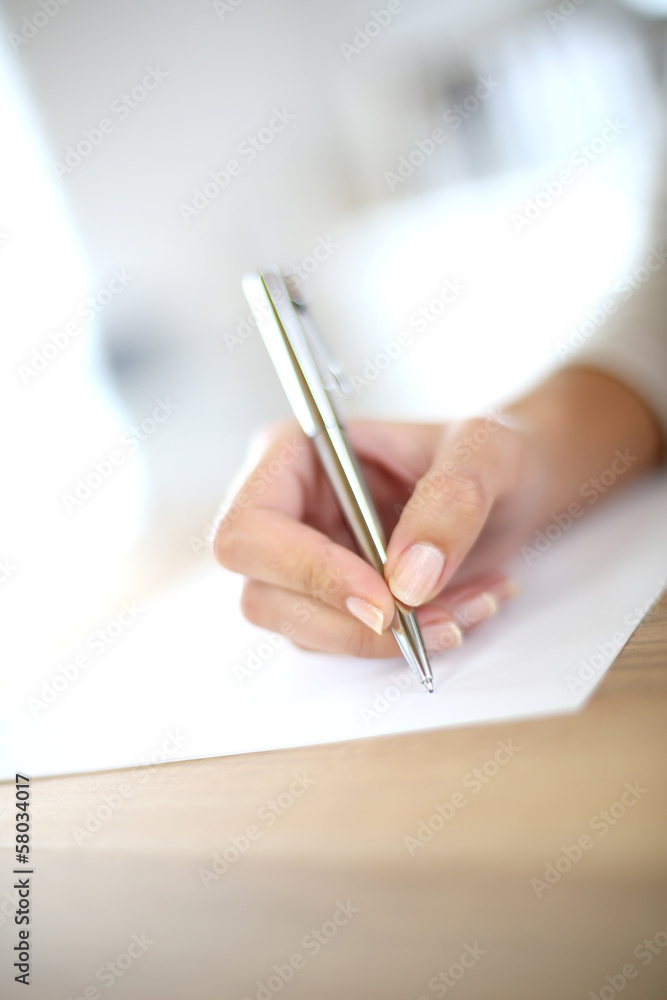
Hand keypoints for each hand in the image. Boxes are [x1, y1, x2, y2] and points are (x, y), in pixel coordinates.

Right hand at [213, 413, 542, 656]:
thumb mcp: (488, 452)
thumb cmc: (489, 453)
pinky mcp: (332, 602)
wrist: (514, 489)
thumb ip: (452, 502)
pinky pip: (346, 645)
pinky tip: (461, 611)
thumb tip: (407, 580)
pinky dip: (406, 644)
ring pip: (304, 633)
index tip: (384, 599)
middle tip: (437, 619)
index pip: (250, 528)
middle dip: (353, 623)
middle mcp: (285, 512)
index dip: (307, 571)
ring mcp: (302, 563)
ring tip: (470, 606)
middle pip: (263, 595)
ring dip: (389, 640)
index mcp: (293, 456)